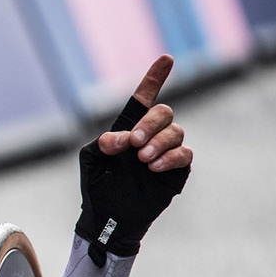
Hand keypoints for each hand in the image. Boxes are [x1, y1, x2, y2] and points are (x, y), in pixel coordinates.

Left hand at [75, 56, 192, 264]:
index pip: (144, 99)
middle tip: (134, 144)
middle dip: (150, 124)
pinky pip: (184, 154)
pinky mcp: (176, 171)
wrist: (107, 217)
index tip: (166, 59)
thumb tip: (121, 138)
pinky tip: (154, 167)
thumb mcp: (90, 161)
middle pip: (163, 112)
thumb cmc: (97, 188)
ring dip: (159, 142)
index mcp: (128, 129)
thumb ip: (102, 143)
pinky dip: (170, 157)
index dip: (155, 78)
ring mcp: (165, 152)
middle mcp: (150, 136)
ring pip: (176, 132)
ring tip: (142, 159)